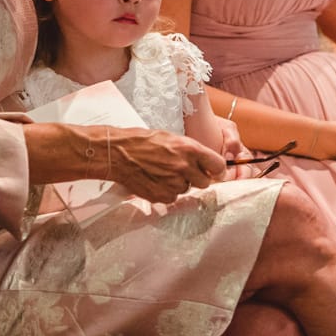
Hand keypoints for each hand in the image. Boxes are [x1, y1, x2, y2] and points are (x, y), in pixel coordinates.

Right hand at [90, 127, 224, 203]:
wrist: (117, 153)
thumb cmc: (143, 142)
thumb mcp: (172, 138)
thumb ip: (191, 152)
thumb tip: (206, 164)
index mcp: (189, 149)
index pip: (218, 165)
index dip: (217, 169)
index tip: (215, 171)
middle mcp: (184, 167)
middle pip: (205, 182)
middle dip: (197, 178)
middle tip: (184, 171)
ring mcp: (173, 183)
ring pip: (187, 190)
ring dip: (180, 184)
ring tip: (163, 172)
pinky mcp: (161, 195)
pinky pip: (172, 197)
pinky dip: (166, 191)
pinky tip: (155, 180)